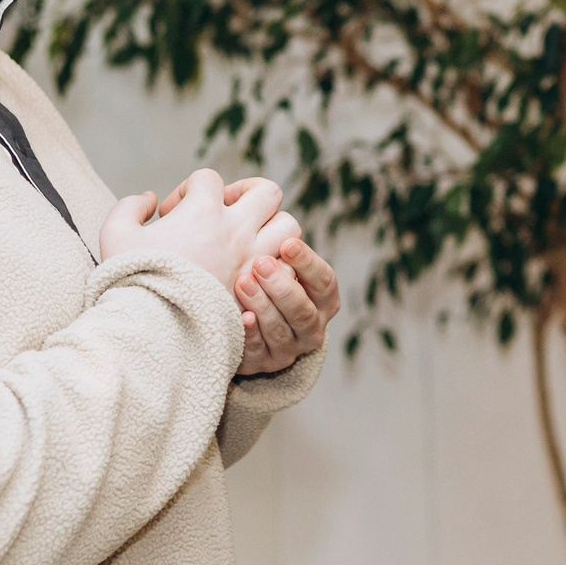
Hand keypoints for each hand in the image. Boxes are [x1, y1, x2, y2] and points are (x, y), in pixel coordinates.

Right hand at [97, 170, 281, 286]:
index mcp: (202, 211)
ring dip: (272, 228)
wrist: (150, 331)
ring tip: (250, 240)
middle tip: (227, 212)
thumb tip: (149, 199)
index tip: (171, 214)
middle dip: (248, 194)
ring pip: (289, 227)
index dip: (188, 189)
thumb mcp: (114, 235)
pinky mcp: (259, 290)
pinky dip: (277, 266)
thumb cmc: (131, 280)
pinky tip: (254, 273)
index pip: (209, 179)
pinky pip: (287, 269)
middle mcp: (235, 230)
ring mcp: (251, 260)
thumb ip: (130, 207)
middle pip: (267, 192)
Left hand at [235, 238, 343, 375]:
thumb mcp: (278, 262)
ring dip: (263, 306)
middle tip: (260, 263)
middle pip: (304, 311)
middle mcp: (311, 327)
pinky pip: (257, 352)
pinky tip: (241, 317)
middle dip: (282, 287)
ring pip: (281, 332)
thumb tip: (260, 200)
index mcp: (323, 300)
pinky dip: (250, 334)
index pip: (325, 282)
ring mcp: (288, 350)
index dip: (308, 264)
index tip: (286, 244)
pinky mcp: (262, 364)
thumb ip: (275, 239)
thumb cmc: (262, 279)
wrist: (241, 320)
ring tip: (243, 282)